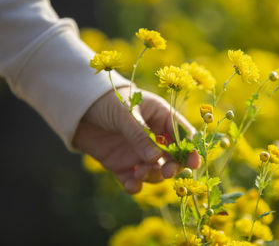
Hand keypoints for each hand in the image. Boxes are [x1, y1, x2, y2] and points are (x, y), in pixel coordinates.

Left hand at [72, 87, 200, 193]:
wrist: (77, 107)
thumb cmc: (106, 100)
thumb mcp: (125, 113)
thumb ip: (140, 135)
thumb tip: (156, 159)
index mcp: (161, 118)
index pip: (183, 135)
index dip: (191, 149)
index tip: (193, 163)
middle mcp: (154, 137)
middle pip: (173, 158)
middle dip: (173, 167)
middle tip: (167, 173)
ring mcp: (139, 153)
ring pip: (155, 172)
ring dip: (152, 176)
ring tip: (139, 173)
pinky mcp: (123, 165)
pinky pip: (134, 181)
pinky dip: (135, 186)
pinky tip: (131, 184)